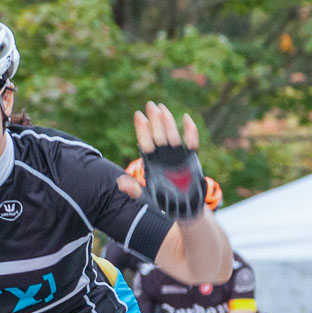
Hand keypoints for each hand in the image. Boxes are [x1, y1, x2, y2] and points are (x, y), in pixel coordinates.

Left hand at [131, 102, 205, 219]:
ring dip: (168, 122)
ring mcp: (176, 155)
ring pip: (172, 135)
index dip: (142, 129)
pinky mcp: (190, 158)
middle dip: (154, 120)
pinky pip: (191, 143)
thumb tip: (119, 182)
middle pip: (158, 135)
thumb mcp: (146, 197)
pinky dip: (190, 132)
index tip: (138, 115)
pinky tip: (186, 119)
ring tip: (164, 109)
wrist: (182, 208)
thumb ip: (134, 190)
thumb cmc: (162, 201)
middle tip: (150, 105)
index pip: (145, 142)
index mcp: (151, 161)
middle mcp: (163, 156)